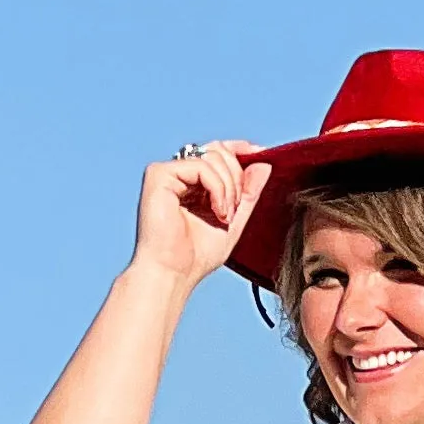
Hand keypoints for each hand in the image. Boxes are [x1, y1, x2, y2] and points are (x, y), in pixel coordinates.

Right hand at [130, 140, 271, 291]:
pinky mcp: (158, 174)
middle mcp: (178, 174)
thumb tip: (264, 163)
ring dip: (229, 187)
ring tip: (225, 216)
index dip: (239, 149)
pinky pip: (201, 166)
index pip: (218, 152)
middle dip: (237, 177)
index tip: (261, 154)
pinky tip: (218, 211)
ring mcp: (167, 172)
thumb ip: (248, 194)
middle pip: (218, 150)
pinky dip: (217, 188)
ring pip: (213, 156)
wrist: (173, 274)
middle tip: (236, 209)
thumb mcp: (234, 222)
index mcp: (192, 183)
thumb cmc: (196, 257)